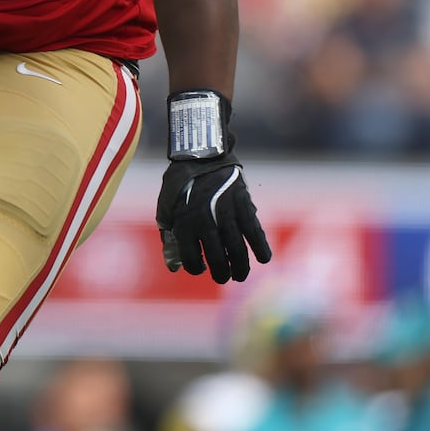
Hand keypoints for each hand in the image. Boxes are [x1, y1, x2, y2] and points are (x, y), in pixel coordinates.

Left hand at [156, 156, 271, 282]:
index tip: (201, 267)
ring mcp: (226, 215)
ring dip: (241, 267)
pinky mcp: (244, 206)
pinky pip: (255, 233)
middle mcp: (205, 223)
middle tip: (224, 277)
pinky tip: (264, 258)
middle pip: (218, 260)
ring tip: (240, 274)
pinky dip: (261, 248)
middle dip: (222, 273)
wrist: (202, 154)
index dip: (196, 268)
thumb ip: (169, 237)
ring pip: (237, 251)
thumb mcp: (165, 208)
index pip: (191, 259)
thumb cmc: (180, 182)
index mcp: (184, 224)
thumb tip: (174, 267)